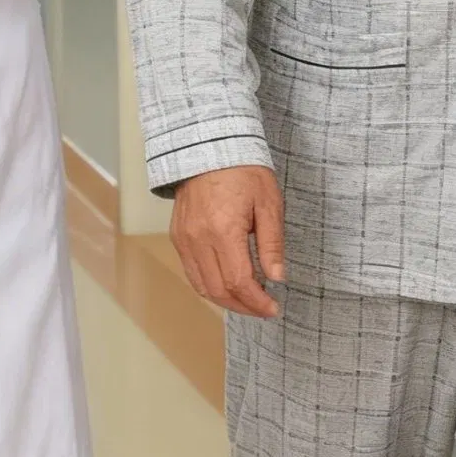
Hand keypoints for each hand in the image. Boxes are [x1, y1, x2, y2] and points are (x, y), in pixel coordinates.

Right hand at [170, 165, 285, 317]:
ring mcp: (184, 239)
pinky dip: (209, 286)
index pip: (239, 282)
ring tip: (248, 302)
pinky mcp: (178, 236)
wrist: (211, 147)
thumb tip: (277, 277)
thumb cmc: (244, 170)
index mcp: (223, 230)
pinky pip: (191, 272)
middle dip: (244, 306)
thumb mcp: (269, 203)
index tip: (273, 308)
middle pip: (219, 290)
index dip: (257, 302)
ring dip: (226, 301)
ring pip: (202, 286)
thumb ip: (272, 244)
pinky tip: (227, 285)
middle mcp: (198, 239)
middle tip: (264, 309)